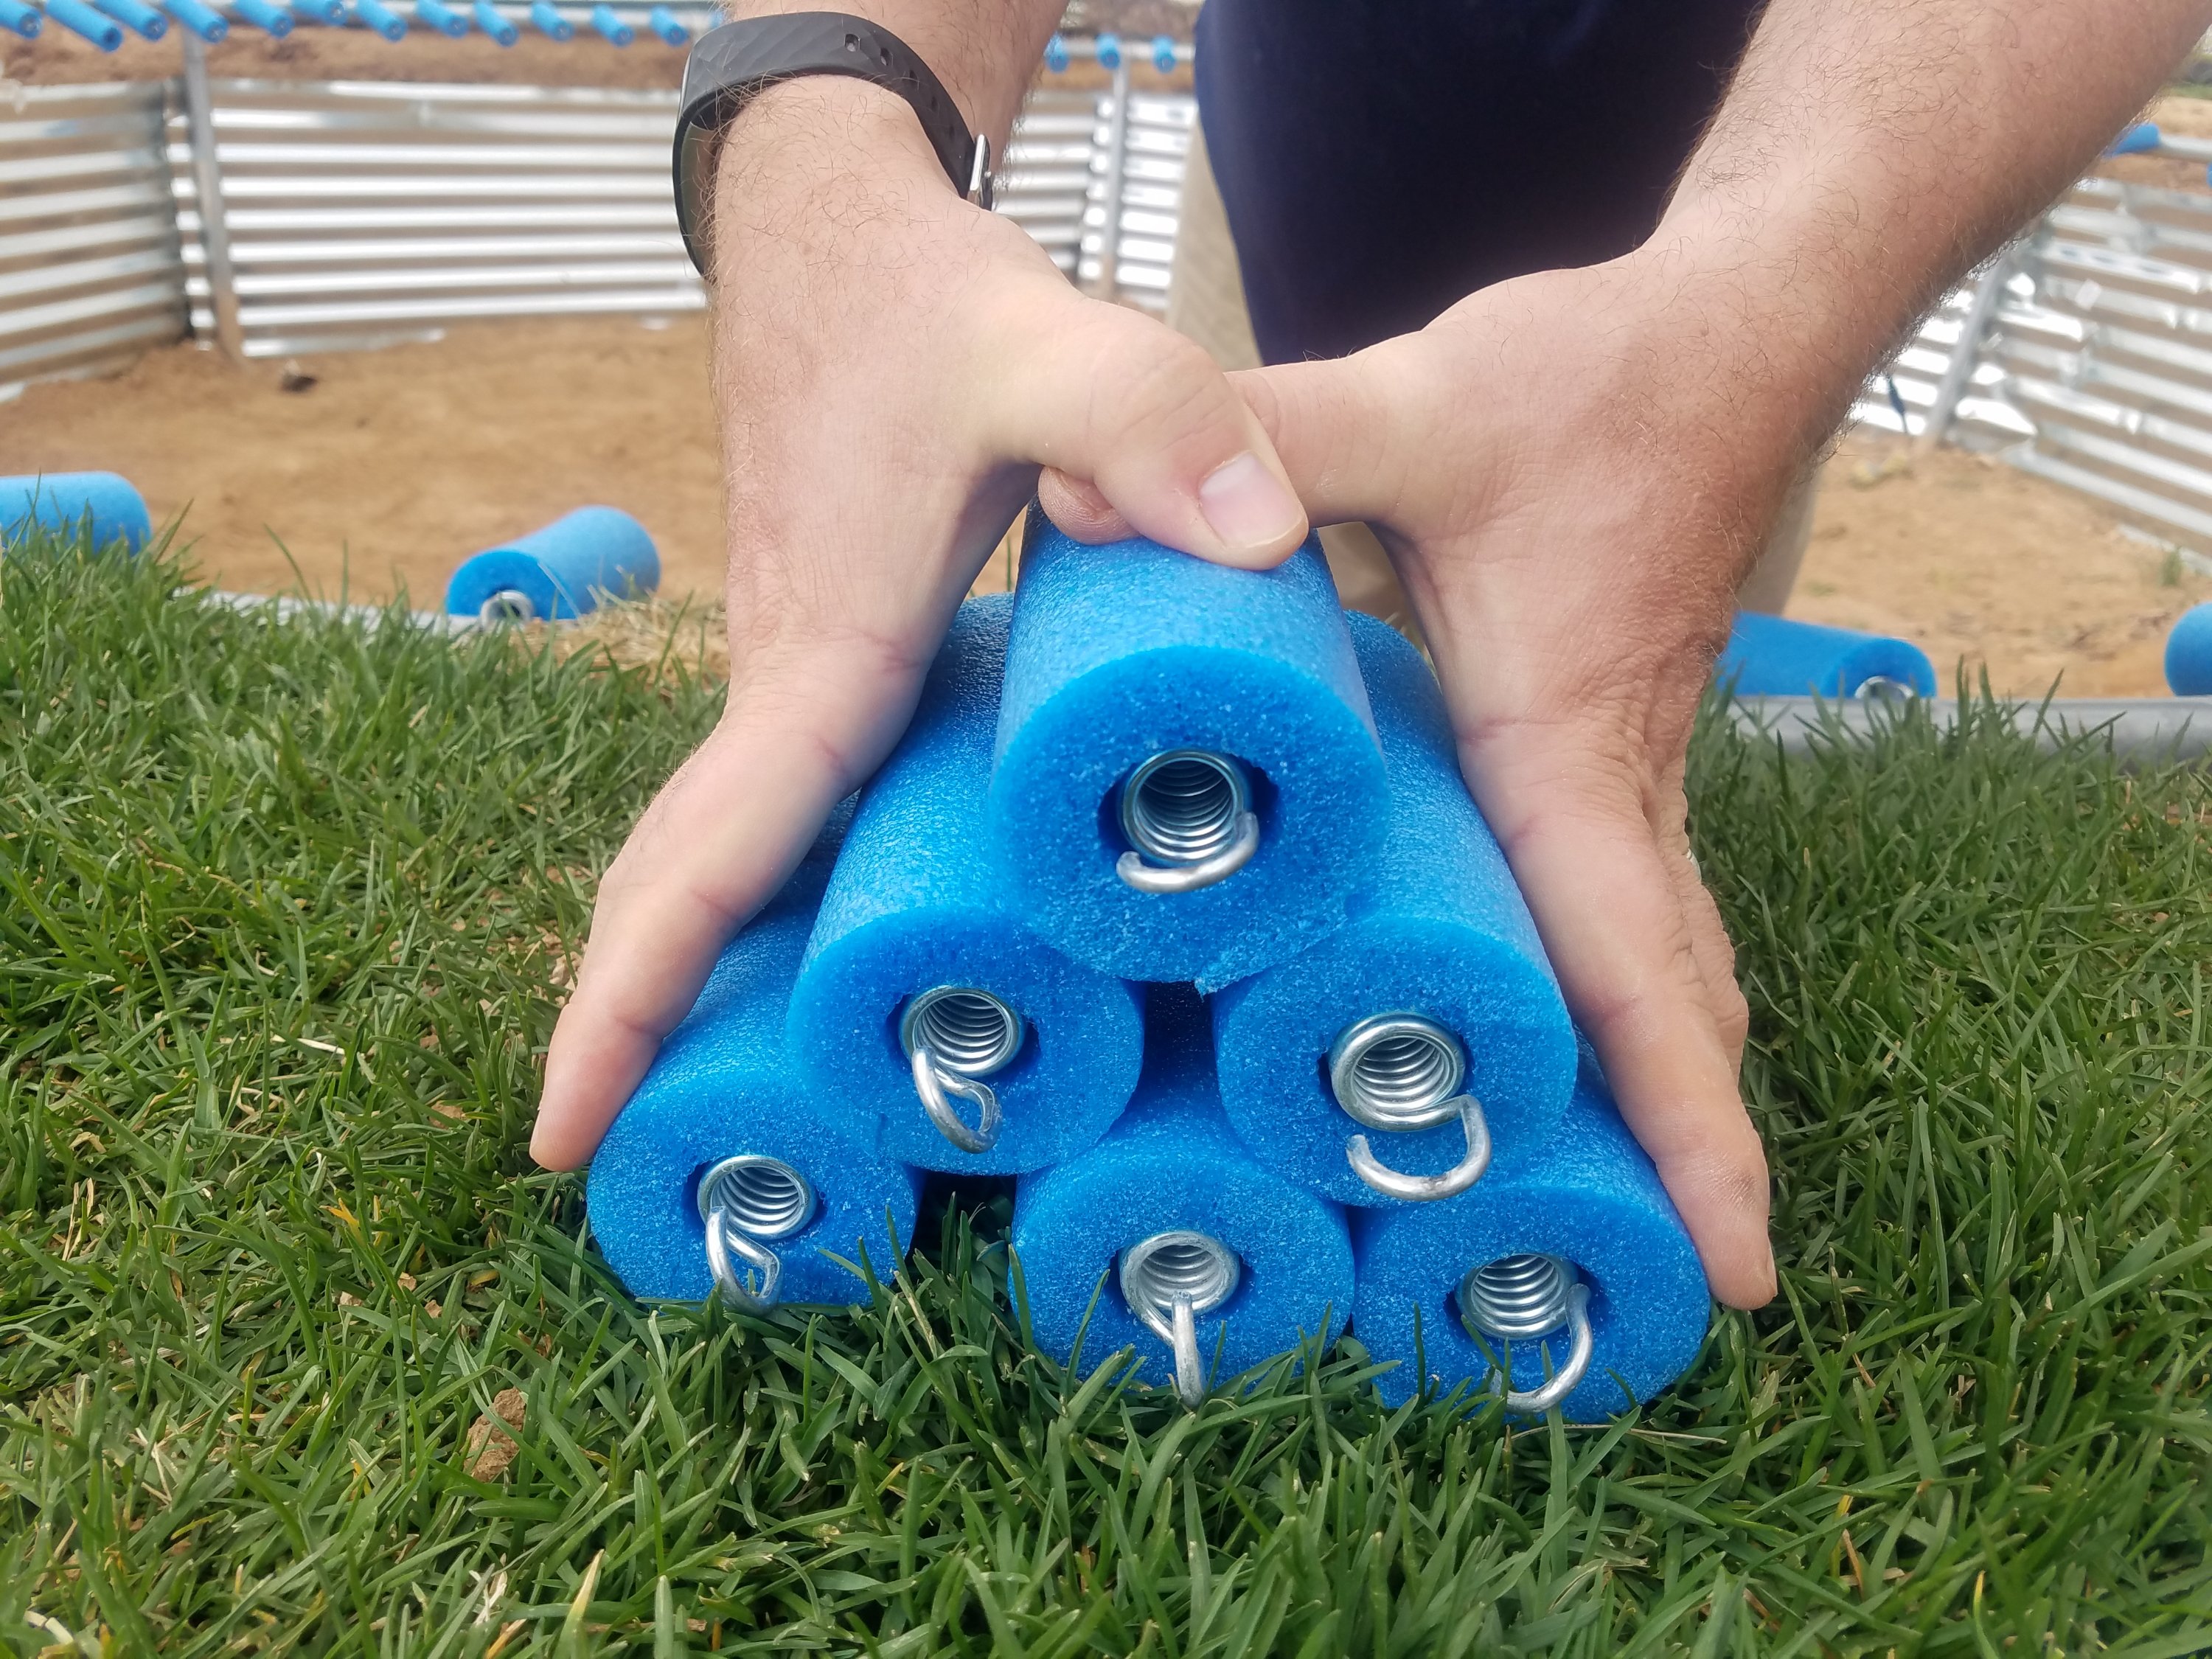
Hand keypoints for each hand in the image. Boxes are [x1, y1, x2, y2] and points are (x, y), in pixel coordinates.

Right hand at [529, 78, 1307, 1170]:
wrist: (831, 227)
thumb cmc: (917, 296)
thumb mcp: (1046, 341)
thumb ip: (1154, 420)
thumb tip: (1259, 546)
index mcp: (820, 663)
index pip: (708, 859)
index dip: (633, 1002)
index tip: (564, 1127)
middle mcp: (787, 690)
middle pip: (685, 885)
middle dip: (636, 1026)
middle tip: (613, 1163)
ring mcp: (800, 680)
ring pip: (723, 854)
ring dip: (689, 977)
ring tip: (696, 1106)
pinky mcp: (833, 661)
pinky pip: (776, 808)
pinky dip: (754, 899)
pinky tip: (805, 954)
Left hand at [1045, 249, 1793, 1307]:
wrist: (1730, 329)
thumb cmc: (1598, 380)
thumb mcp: (1413, 408)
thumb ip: (1263, 444)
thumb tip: (1109, 505)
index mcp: (1569, 753)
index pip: (1640, 975)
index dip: (1688, 1130)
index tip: (1734, 1266)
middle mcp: (1620, 786)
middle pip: (1669, 1005)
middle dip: (1678, 1147)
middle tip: (1659, 1281)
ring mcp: (1634, 769)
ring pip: (1664, 960)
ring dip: (1654, 1078)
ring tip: (1619, 1199)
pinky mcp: (1616, 739)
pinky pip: (1637, 899)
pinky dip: (1633, 990)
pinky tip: (1573, 1026)